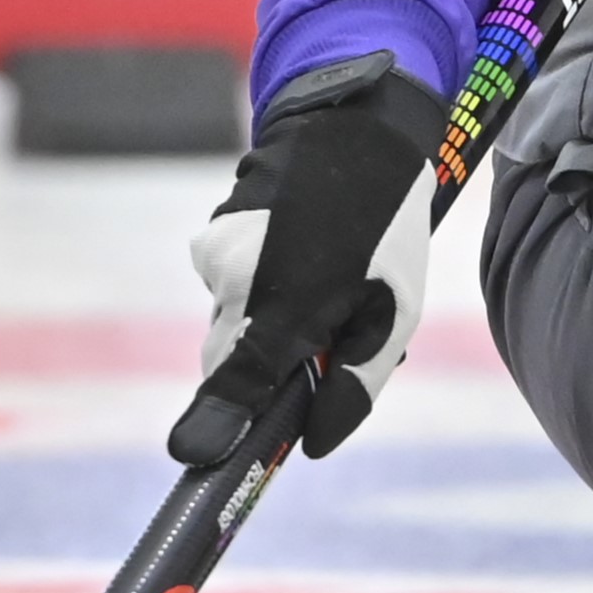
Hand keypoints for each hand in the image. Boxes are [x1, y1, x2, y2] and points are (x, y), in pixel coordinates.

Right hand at [173, 53, 444, 465]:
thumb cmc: (386, 230)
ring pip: (229, 327)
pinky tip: (297, 254)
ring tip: (321, 281)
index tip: (199, 459)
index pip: (230, 392)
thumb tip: (312, 445)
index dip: (217, 432)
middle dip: (267, 371)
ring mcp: (214, 259)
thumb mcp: (393, 314)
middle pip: (231, 367)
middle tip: (325, 338)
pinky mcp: (207, 241)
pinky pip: (226, 291)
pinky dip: (255, 288)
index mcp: (283, 307)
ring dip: (265, 325)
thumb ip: (352, 385)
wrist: (355, 133)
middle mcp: (234, 285)